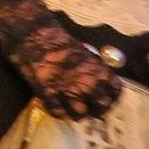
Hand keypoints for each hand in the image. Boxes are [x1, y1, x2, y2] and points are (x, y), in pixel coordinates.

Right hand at [0, 0, 121, 119]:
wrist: (33, 32)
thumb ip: (93, 69)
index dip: (112, 98)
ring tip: (73, 110)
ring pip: (80, 116)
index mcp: (98, 71)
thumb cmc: (58, 38)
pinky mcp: (48, 94)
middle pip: (102, 109)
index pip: (116, 93)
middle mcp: (87, 84)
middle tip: (90, 108)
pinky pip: (58, 113)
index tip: (106, 99)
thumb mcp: (84, 51)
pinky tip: (57, 106)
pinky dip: (59, 112)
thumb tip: (97, 81)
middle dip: (97, 110)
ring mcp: (67, 91)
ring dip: (77, 114)